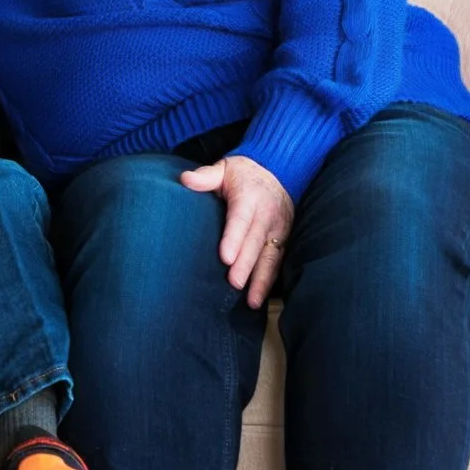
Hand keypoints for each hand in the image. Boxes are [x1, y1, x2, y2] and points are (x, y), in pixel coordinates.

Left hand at [177, 154, 294, 306]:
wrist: (278, 170)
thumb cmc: (242, 174)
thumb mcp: (224, 168)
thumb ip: (206, 176)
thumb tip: (185, 179)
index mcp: (249, 197)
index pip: (240, 219)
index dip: (233, 239)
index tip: (225, 258)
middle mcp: (267, 214)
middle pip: (255, 242)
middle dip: (246, 264)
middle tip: (234, 283)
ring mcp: (278, 229)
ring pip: (270, 256)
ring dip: (261, 279)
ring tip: (251, 301)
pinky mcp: (284, 239)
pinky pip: (278, 261)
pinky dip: (270, 280)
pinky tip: (260, 297)